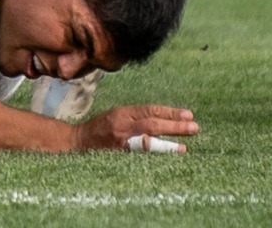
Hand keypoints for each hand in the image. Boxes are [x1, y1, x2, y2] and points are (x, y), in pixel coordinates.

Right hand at [72, 104, 198, 151]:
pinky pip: (138, 157)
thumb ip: (138, 117)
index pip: (150, 110)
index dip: (170, 112)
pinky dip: (153, 157)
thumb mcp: (118, 116)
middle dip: (174, 126)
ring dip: (167, 145)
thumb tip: (164, 120)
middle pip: (152, 124)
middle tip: (194, 128)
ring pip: (147, 142)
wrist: (77, 142)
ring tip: (183, 148)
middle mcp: (122, 126)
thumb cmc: (101, 128)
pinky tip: (165, 160)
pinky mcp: (117, 157)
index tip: (189, 115)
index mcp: (123, 113)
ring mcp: (119, 143)